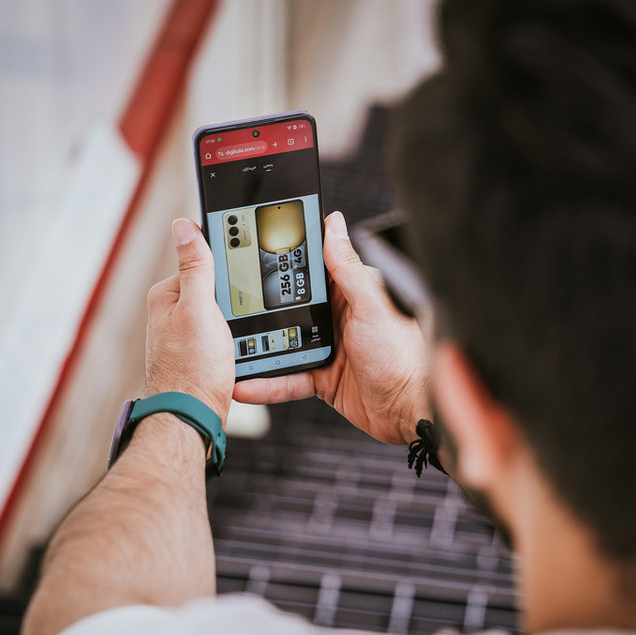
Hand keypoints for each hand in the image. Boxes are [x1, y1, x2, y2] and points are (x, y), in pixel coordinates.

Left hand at [145, 219, 234, 422]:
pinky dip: (233, 341)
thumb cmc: (193, 369)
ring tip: (237, 341)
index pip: (203, 265)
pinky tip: (236, 352)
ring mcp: (183, 335)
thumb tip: (183, 225)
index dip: (227, 273)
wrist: (194, 416)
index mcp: (166, 296)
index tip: (246, 278)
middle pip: (215, 290)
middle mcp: (171, 313)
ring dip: (235, 324)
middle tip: (240, 320)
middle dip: (233, 302)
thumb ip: (195, 267)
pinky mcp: (196, 353)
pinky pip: (221, 336)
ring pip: (221, 315)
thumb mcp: (199, 309)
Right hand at [233, 212, 430, 443]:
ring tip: (229, 344)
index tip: (255, 250)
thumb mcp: (370, 305)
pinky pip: (288, 377)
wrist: (408, 410)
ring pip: (283, 342)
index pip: (312, 269)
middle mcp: (337, 318)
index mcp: (350, 293)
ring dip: (258, 346)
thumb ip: (347, 268)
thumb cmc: (402, 355)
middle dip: (261, 306)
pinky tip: (246, 384)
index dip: (286, 260)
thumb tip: (334, 225)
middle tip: (227, 301)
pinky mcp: (321, 377)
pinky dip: (267, 383)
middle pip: (290, 306)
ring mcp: (327, 348)